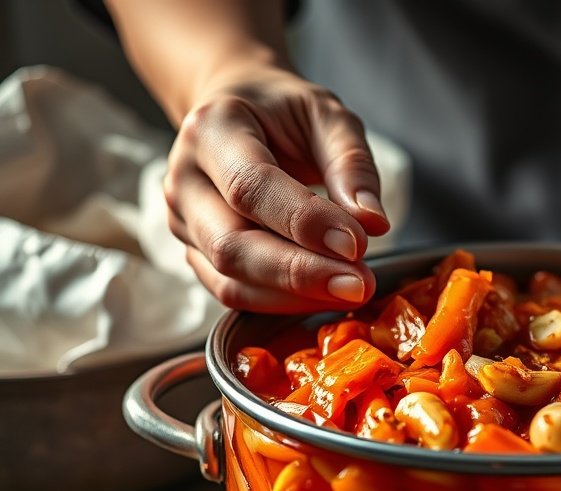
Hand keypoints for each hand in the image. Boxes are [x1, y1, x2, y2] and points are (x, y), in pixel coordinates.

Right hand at [163, 65, 387, 311]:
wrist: (239, 113)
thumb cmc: (284, 112)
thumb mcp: (327, 115)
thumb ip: (351, 164)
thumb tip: (372, 222)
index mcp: (211, 128)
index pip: (251, 187)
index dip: (304, 223)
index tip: (357, 245)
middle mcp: (183, 177)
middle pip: (231, 244)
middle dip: (299, 273)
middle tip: (360, 285)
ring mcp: (183, 221)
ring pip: (229, 279)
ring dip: (294, 296)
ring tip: (351, 291)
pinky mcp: (195, 253)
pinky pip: (234, 293)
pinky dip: (282, 302)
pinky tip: (325, 295)